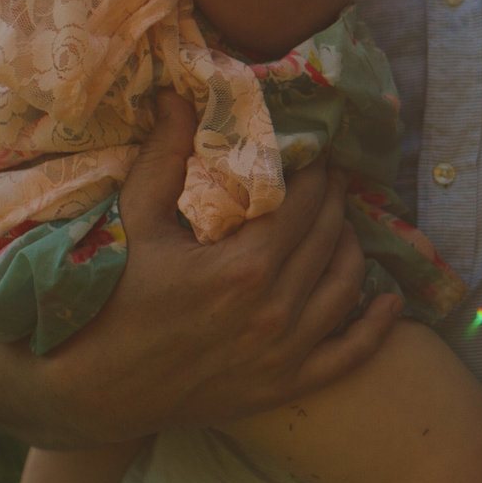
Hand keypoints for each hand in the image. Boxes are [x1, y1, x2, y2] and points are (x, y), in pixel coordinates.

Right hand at [0, 92, 400, 446]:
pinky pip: (348, 355)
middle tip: (334, 179)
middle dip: (335, 202)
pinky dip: (376, 327)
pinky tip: (389, 301)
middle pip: (327, 240)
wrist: (92, 389)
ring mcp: (283, 353)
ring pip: (345, 287)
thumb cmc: (109, 300)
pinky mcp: (282, 387)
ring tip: (345, 224)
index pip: (303, 205)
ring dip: (352, 248)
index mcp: (243, 266)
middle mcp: (274, 310)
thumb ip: (164, 156)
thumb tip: (179, 93)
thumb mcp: (134, 221)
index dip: (316, 174)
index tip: (318, 153)